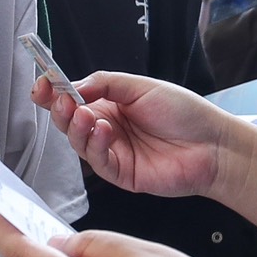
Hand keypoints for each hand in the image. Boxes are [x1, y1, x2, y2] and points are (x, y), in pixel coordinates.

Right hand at [32, 70, 240, 197]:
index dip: (54, 92)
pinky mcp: (121, 173)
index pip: (72, 97)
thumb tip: (74, 85)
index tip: (43, 85)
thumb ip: (106, 83)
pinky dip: (95, 144)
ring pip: (78, 141)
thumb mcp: (142, 86)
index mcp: (110, 103)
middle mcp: (107, 127)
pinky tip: (104, 131)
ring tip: (85, 114)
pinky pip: (98, 160)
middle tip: (62, 100)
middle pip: (68, 121)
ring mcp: (113, 151)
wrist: (213, 144)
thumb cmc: (185, 113)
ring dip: (76, 127)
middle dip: (60, 109)